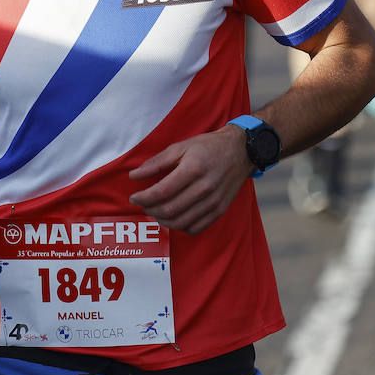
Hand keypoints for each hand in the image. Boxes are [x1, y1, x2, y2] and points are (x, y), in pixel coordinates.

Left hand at [127, 125, 252, 233]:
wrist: (241, 151)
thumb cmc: (208, 147)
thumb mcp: (181, 147)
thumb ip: (157, 162)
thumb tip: (134, 175)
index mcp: (193, 169)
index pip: (162, 191)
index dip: (144, 198)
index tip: (134, 197)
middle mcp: (205, 187)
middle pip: (170, 209)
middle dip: (150, 210)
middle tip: (143, 205)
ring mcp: (214, 201)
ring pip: (181, 222)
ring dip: (163, 220)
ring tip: (155, 212)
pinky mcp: (220, 210)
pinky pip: (196, 227)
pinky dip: (180, 227)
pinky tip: (173, 217)